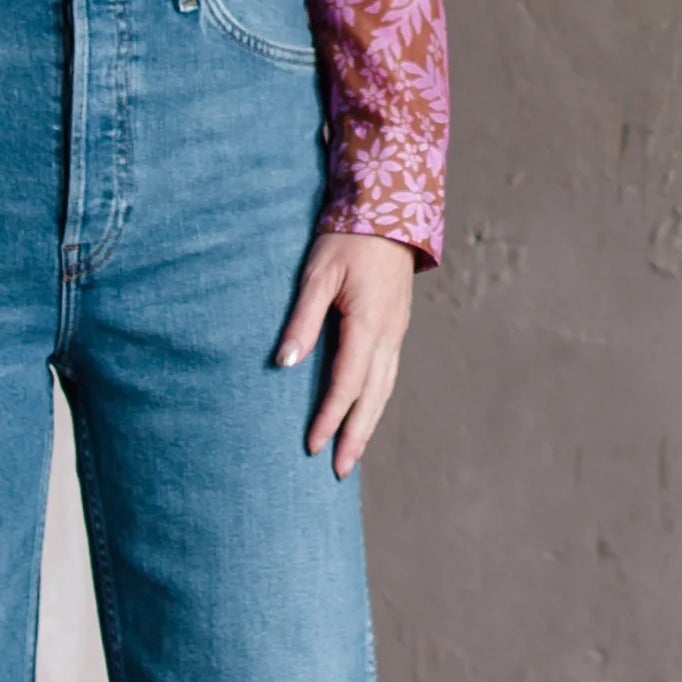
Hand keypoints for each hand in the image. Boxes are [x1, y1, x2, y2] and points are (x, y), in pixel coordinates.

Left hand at [275, 231, 413, 479]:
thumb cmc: (348, 238)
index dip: (329, 418)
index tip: (312, 447)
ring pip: (384, 392)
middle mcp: (389, 337)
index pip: (346, 385)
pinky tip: (364, 416)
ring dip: (367, 425)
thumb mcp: (317, 275)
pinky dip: (375, 403)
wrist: (391, 209)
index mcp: (370, 326)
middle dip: (355, 437)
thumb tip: (284, 363)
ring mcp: (397, 334)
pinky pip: (387, 377)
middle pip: (372, 399)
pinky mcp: (397, 328)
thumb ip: (302, 320)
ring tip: (352, 454)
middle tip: (339, 472)